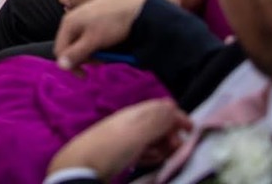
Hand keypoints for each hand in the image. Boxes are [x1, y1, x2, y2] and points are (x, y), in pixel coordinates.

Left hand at [48, 99, 189, 177]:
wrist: (81, 166)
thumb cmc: (111, 148)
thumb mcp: (137, 132)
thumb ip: (157, 119)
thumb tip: (173, 106)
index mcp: (136, 113)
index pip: (163, 109)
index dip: (178, 118)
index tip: (190, 133)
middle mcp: (133, 123)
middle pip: (162, 126)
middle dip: (171, 137)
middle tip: (171, 149)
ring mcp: (128, 138)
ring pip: (155, 141)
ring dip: (161, 149)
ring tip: (154, 157)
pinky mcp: (124, 154)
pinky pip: (145, 152)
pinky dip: (150, 157)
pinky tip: (144, 162)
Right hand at [54, 0, 150, 69]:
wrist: (136, 4)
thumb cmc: (113, 21)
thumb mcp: (93, 40)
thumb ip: (76, 53)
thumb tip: (61, 66)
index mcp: (68, 24)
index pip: (60, 50)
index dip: (70, 65)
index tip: (84, 75)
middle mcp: (73, 20)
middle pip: (70, 46)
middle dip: (83, 58)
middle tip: (100, 62)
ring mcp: (84, 18)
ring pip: (81, 42)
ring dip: (92, 52)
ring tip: (107, 53)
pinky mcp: (95, 19)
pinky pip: (90, 36)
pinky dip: (97, 44)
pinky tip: (108, 44)